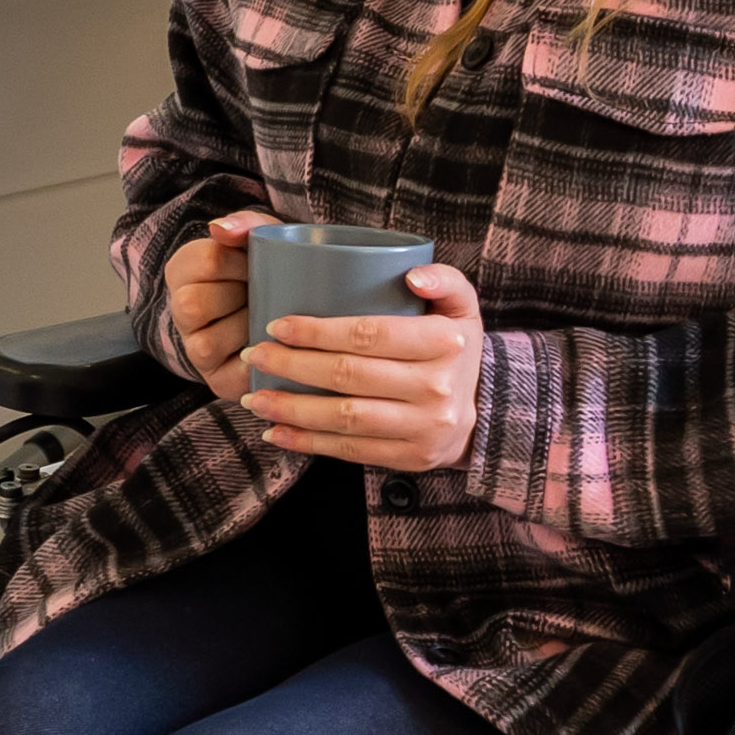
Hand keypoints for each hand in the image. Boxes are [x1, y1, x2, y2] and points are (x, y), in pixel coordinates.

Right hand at [167, 212, 257, 392]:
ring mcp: (195, 350)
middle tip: (263, 291)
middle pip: (195, 304)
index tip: (255, 264)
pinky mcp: (218, 380)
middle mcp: (180, 312)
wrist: (290, 303)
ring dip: (244, 328)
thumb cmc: (269, 269)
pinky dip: (254, 360)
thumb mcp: (261, 239)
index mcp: (183, 270)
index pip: (207, 261)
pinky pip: (229, 374)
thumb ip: (243, 224)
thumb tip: (220, 229)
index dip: (240, 263)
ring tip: (266, 317)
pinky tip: (270, 344)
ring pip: (206, 342)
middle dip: (239, 296)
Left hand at [237, 261, 484, 476]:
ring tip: (253, 398)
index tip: (277, 325)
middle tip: (255, 356)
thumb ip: (445, 279)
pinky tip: (276, 433)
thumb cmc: (453, 349)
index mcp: (445, 342)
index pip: (369, 334)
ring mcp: (424, 427)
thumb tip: (411, 276)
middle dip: (292, 366)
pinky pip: (351, 451)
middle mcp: (436, 387)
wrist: (481, 413)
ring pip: (345, 418)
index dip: (317, 331)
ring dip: (292, 409)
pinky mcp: (411, 458)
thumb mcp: (462, 307)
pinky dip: (308, 444)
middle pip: (349, 376)